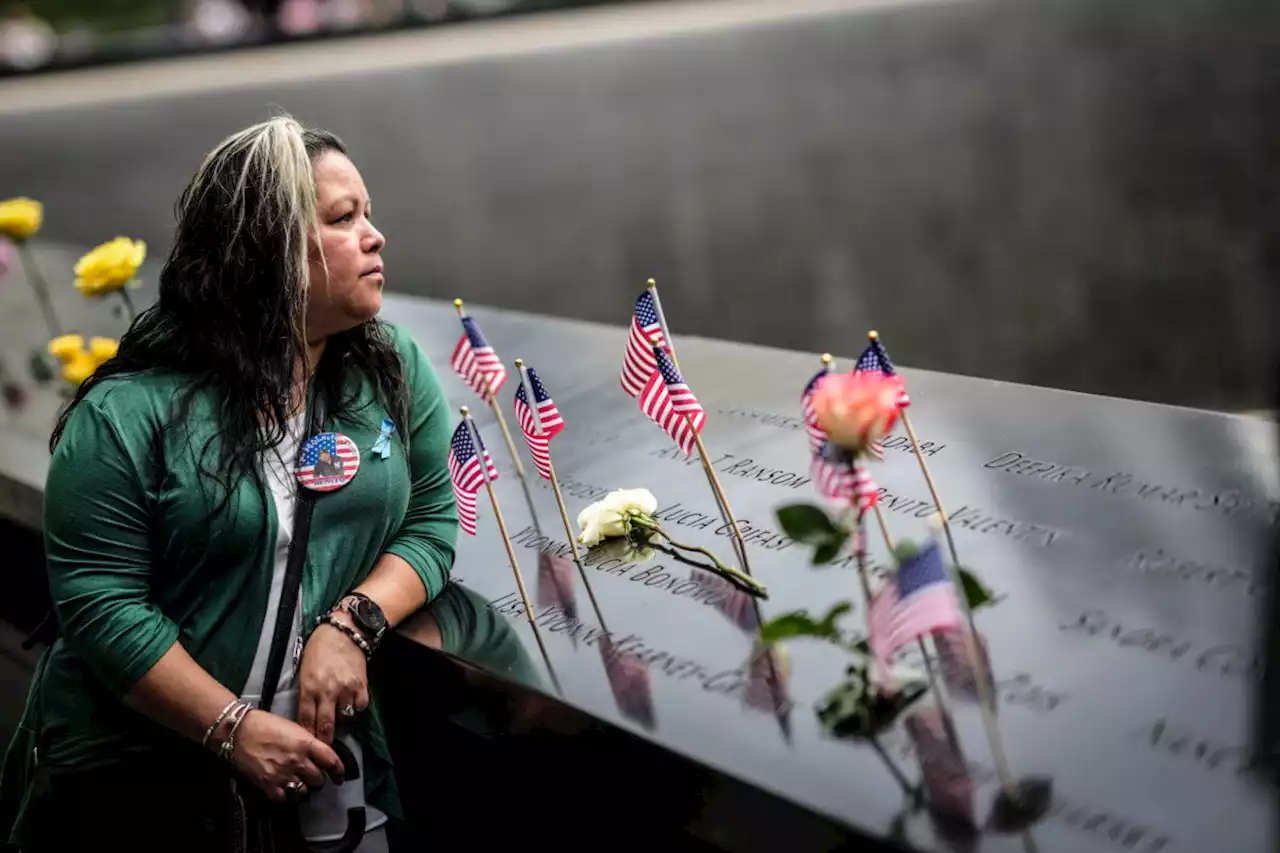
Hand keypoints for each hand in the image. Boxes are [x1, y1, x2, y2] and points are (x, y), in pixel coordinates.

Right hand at [232, 710, 343, 801]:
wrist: (238, 731)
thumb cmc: (265, 724)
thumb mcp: (293, 728)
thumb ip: (307, 742)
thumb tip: (318, 754)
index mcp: (306, 743)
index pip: (331, 760)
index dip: (338, 770)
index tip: (340, 775)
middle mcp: (297, 760)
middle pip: (319, 779)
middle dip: (318, 777)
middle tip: (312, 774)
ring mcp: (283, 774)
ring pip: (304, 790)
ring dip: (303, 787)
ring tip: (298, 781)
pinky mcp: (268, 785)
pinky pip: (285, 798)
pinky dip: (287, 795)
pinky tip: (285, 788)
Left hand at [298, 615, 369, 743]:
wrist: (344, 632)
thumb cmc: (318, 649)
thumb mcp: (304, 671)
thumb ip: (306, 693)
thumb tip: (308, 715)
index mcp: (309, 687)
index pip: (306, 720)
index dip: (307, 735)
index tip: (307, 744)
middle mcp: (327, 691)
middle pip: (325, 726)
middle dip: (324, 740)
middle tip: (323, 748)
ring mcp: (346, 690)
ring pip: (344, 719)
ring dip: (340, 724)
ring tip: (337, 723)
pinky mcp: (362, 686)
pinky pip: (359, 708)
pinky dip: (355, 710)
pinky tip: (350, 707)